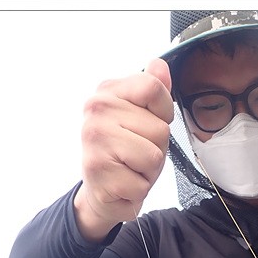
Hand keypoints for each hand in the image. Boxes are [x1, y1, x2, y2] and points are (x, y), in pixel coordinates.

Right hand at [74, 58, 173, 240]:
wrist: (101, 193)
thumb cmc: (126, 154)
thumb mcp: (142, 119)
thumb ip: (153, 92)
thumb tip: (160, 64)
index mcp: (108, 91)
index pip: (153, 88)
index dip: (162, 112)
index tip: (147, 125)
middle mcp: (96, 109)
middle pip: (160, 129)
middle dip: (156, 149)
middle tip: (135, 156)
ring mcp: (94, 139)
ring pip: (154, 156)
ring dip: (149, 171)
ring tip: (131, 169)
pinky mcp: (98, 171)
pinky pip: (142, 183)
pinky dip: (138, 190)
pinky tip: (123, 185)